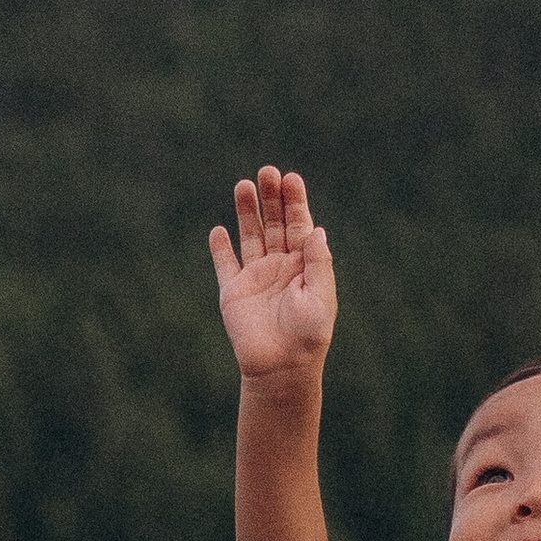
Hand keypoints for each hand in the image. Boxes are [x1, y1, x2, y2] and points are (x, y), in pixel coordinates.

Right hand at [210, 168, 336, 377]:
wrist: (281, 368)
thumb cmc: (308, 335)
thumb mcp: (321, 296)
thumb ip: (318, 262)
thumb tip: (316, 229)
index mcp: (304, 266)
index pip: (300, 225)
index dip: (295, 202)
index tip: (291, 178)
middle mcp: (279, 266)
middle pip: (275, 224)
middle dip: (271, 198)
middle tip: (267, 172)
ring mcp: (255, 277)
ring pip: (250, 236)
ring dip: (247, 212)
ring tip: (244, 185)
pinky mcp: (233, 292)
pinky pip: (224, 265)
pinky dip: (220, 248)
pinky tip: (219, 230)